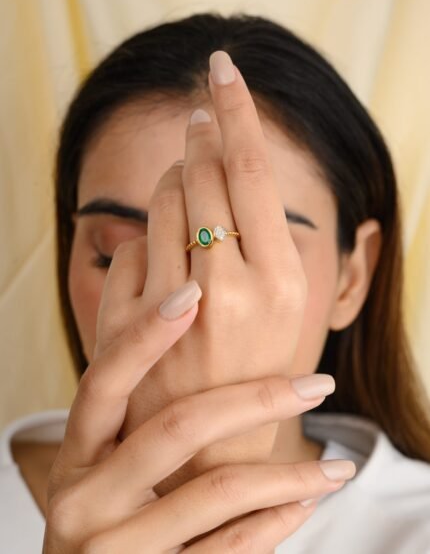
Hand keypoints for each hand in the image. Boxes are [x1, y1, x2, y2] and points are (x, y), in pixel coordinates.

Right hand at [43, 255, 354, 550]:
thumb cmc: (99, 506)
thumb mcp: (92, 458)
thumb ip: (122, 400)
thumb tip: (169, 305)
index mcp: (76, 452)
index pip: (106, 379)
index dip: (145, 334)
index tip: (194, 292)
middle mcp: (84, 497)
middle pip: (177, 427)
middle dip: (256, 400)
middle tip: (318, 383)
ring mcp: (116, 546)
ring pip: (219, 492)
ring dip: (288, 476)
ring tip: (337, 467)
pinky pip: (227, 550)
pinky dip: (274, 523)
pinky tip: (305, 504)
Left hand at [119, 51, 309, 492]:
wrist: (220, 453)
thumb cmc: (267, 368)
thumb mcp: (302, 305)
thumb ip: (295, 239)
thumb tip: (279, 178)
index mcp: (284, 278)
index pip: (254, 169)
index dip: (236, 109)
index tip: (220, 64)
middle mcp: (233, 288)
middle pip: (201, 174)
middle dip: (197, 140)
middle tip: (198, 123)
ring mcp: (178, 308)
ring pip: (160, 200)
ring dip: (170, 180)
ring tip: (184, 190)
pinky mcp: (134, 327)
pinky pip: (129, 241)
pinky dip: (144, 232)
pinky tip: (161, 249)